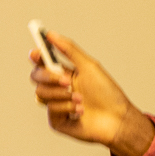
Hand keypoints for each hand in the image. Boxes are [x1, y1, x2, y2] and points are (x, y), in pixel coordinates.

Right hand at [30, 31, 154, 155]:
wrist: (118, 119)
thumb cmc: (107, 93)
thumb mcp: (89, 67)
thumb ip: (69, 50)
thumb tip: (51, 34)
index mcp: (64, 74)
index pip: (42, 63)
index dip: (36, 57)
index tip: (36, 53)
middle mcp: (58, 89)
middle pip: (36, 77)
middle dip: (49, 77)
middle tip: (66, 80)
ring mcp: (56, 105)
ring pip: (41, 94)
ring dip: (62, 95)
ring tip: (81, 98)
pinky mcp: (57, 121)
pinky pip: (51, 110)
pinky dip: (67, 108)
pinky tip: (81, 111)